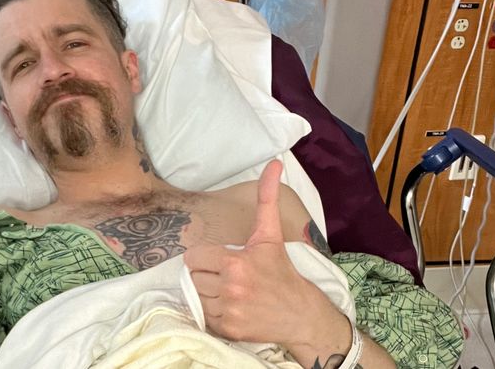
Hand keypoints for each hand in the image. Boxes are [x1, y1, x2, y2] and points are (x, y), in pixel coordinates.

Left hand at [183, 160, 350, 364]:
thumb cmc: (282, 271)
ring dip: (209, 295)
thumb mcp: (270, 235)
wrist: (302, 314)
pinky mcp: (228, 330)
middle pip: (193, 277)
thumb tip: (274, 163)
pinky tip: (233, 308)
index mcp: (235, 261)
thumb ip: (266, 199)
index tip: (220, 261)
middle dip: (207, 276)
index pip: (193, 257)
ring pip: (197, 297)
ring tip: (231, 293)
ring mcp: (229, 310)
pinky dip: (214, 314)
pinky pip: (204, 316)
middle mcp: (230, 286)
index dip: (204, 258)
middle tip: (228, 278)